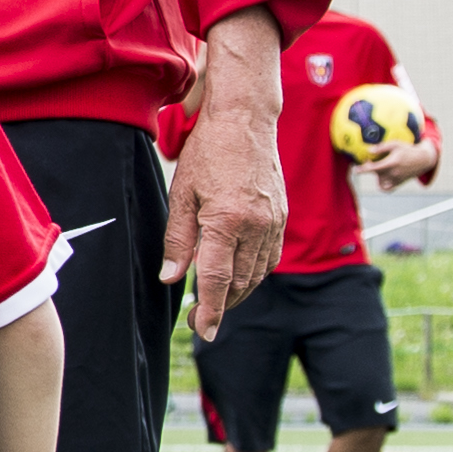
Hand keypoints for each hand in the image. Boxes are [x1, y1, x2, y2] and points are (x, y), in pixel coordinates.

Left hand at [163, 87, 285, 342]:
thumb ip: (177, 239)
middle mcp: (255, 225)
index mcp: (226, 220)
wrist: (246, 120)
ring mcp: (273, 222)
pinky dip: (254, 274)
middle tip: (197, 319)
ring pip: (256, 274)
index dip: (209, 310)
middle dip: (219, 307)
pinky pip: (270, 258)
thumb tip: (171, 277)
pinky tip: (238, 276)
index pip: (216, 279)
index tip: (201, 331)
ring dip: (237, 293)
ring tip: (215, 302)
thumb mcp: (181, 193)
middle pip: (239, 282)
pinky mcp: (281, 217)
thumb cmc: (208, 152)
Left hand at [369, 142, 437, 189]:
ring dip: (376, 177)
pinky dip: (382, 185)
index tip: (355, 169)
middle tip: (368, 162)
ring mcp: (396, 180)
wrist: (422, 160)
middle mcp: (393, 173)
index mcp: (392, 163)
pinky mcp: (398, 183)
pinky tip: (381, 177)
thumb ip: (382, 147)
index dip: (363, 169)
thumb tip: (369, 150)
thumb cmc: (408, 150)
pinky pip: (386, 188)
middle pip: (376, 175)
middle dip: (369, 169)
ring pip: (380, 182)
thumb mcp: (395, 144)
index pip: (374, 168)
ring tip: (379, 168)